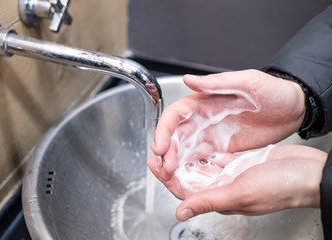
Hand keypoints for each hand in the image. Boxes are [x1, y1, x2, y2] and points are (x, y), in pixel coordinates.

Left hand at [147, 145, 326, 220]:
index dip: (166, 178)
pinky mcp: (242, 164)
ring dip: (186, 157)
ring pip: (202, 167)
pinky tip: (199, 142)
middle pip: (189, 177)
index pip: (184, 190)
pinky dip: (206, 151)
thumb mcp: (240, 192)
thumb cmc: (282, 187)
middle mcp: (223, 187)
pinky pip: (218, 157)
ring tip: (173, 144)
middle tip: (157, 151)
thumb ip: (208, 200)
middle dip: (171, 165)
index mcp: (220, 197)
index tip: (153, 163)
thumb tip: (180, 213)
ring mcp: (233, 175)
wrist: (309, 174)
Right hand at [151, 70, 305, 180]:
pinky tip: (188, 179)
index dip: (164, 130)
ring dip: (176, 163)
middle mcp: (202, 119)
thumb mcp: (247, 82)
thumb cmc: (273, 91)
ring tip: (173, 177)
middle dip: (167, 152)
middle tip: (167, 168)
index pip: (175, 115)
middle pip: (175, 137)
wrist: (294, 109)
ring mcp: (211, 136)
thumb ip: (217, 83)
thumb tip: (188, 79)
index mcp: (203, 102)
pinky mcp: (222, 150)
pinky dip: (192, 169)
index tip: (160, 146)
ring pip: (185, 151)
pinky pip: (201, 161)